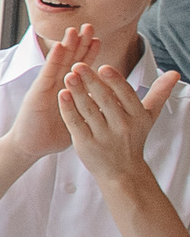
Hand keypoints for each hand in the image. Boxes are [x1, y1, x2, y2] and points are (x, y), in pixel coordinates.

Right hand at [6, 24, 91, 159]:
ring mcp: (46, 86)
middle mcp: (56, 84)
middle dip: (79, 42)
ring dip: (67, 44)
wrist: (31, 146)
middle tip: (89, 26)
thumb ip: (88, 106)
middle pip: (70, 59)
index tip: (98, 39)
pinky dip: (54, 59)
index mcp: (67, 89)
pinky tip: (60, 46)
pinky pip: (49, 72)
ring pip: (59, 61)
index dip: (89, 53)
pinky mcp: (38, 91)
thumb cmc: (53, 134)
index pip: (80, 68)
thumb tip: (107, 103)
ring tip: (75, 30)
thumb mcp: (77, 117)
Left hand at [60, 56, 178, 182]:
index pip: (126, 95)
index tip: (103, 67)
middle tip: (78, 65)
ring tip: (68, 76)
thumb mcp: (148, 116)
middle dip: (91, 81)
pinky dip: (68, 109)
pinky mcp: (86, 144)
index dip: (115, 81)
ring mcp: (103, 137)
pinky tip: (62, 94)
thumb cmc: (134, 137)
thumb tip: (175, 73)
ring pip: (88, 110)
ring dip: (77, 92)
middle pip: (105, 100)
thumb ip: (158, 93)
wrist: (122, 171)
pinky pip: (75, 123)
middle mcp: (122, 127)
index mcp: (137, 117)